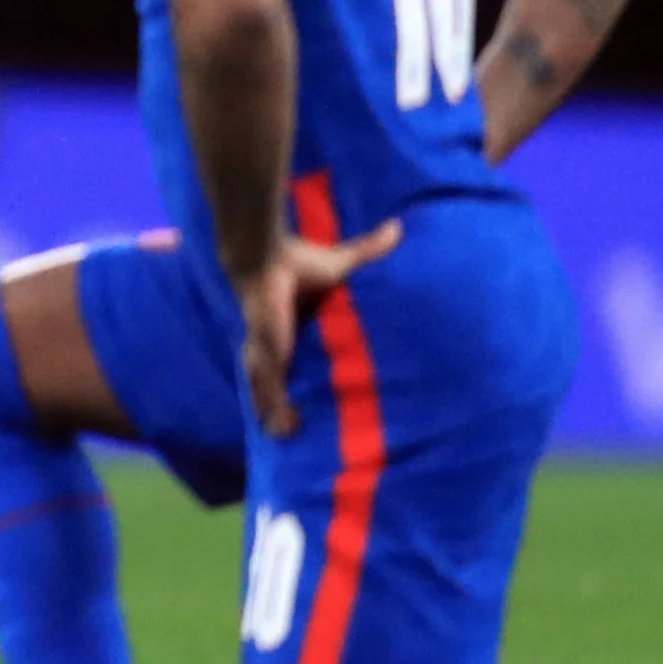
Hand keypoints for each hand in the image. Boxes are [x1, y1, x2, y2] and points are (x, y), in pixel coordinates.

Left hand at [230, 218, 402, 438]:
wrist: (266, 256)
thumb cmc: (296, 259)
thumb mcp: (339, 263)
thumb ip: (367, 250)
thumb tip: (397, 227)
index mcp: (285, 324)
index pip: (285, 353)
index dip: (288, 370)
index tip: (296, 388)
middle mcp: (272, 340)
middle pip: (270, 376)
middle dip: (272, 397)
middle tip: (286, 425)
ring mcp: (266, 348)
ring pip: (267, 387)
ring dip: (274, 409)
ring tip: (286, 436)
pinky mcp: (268, 352)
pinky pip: (272, 386)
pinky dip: (276, 407)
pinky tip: (283, 431)